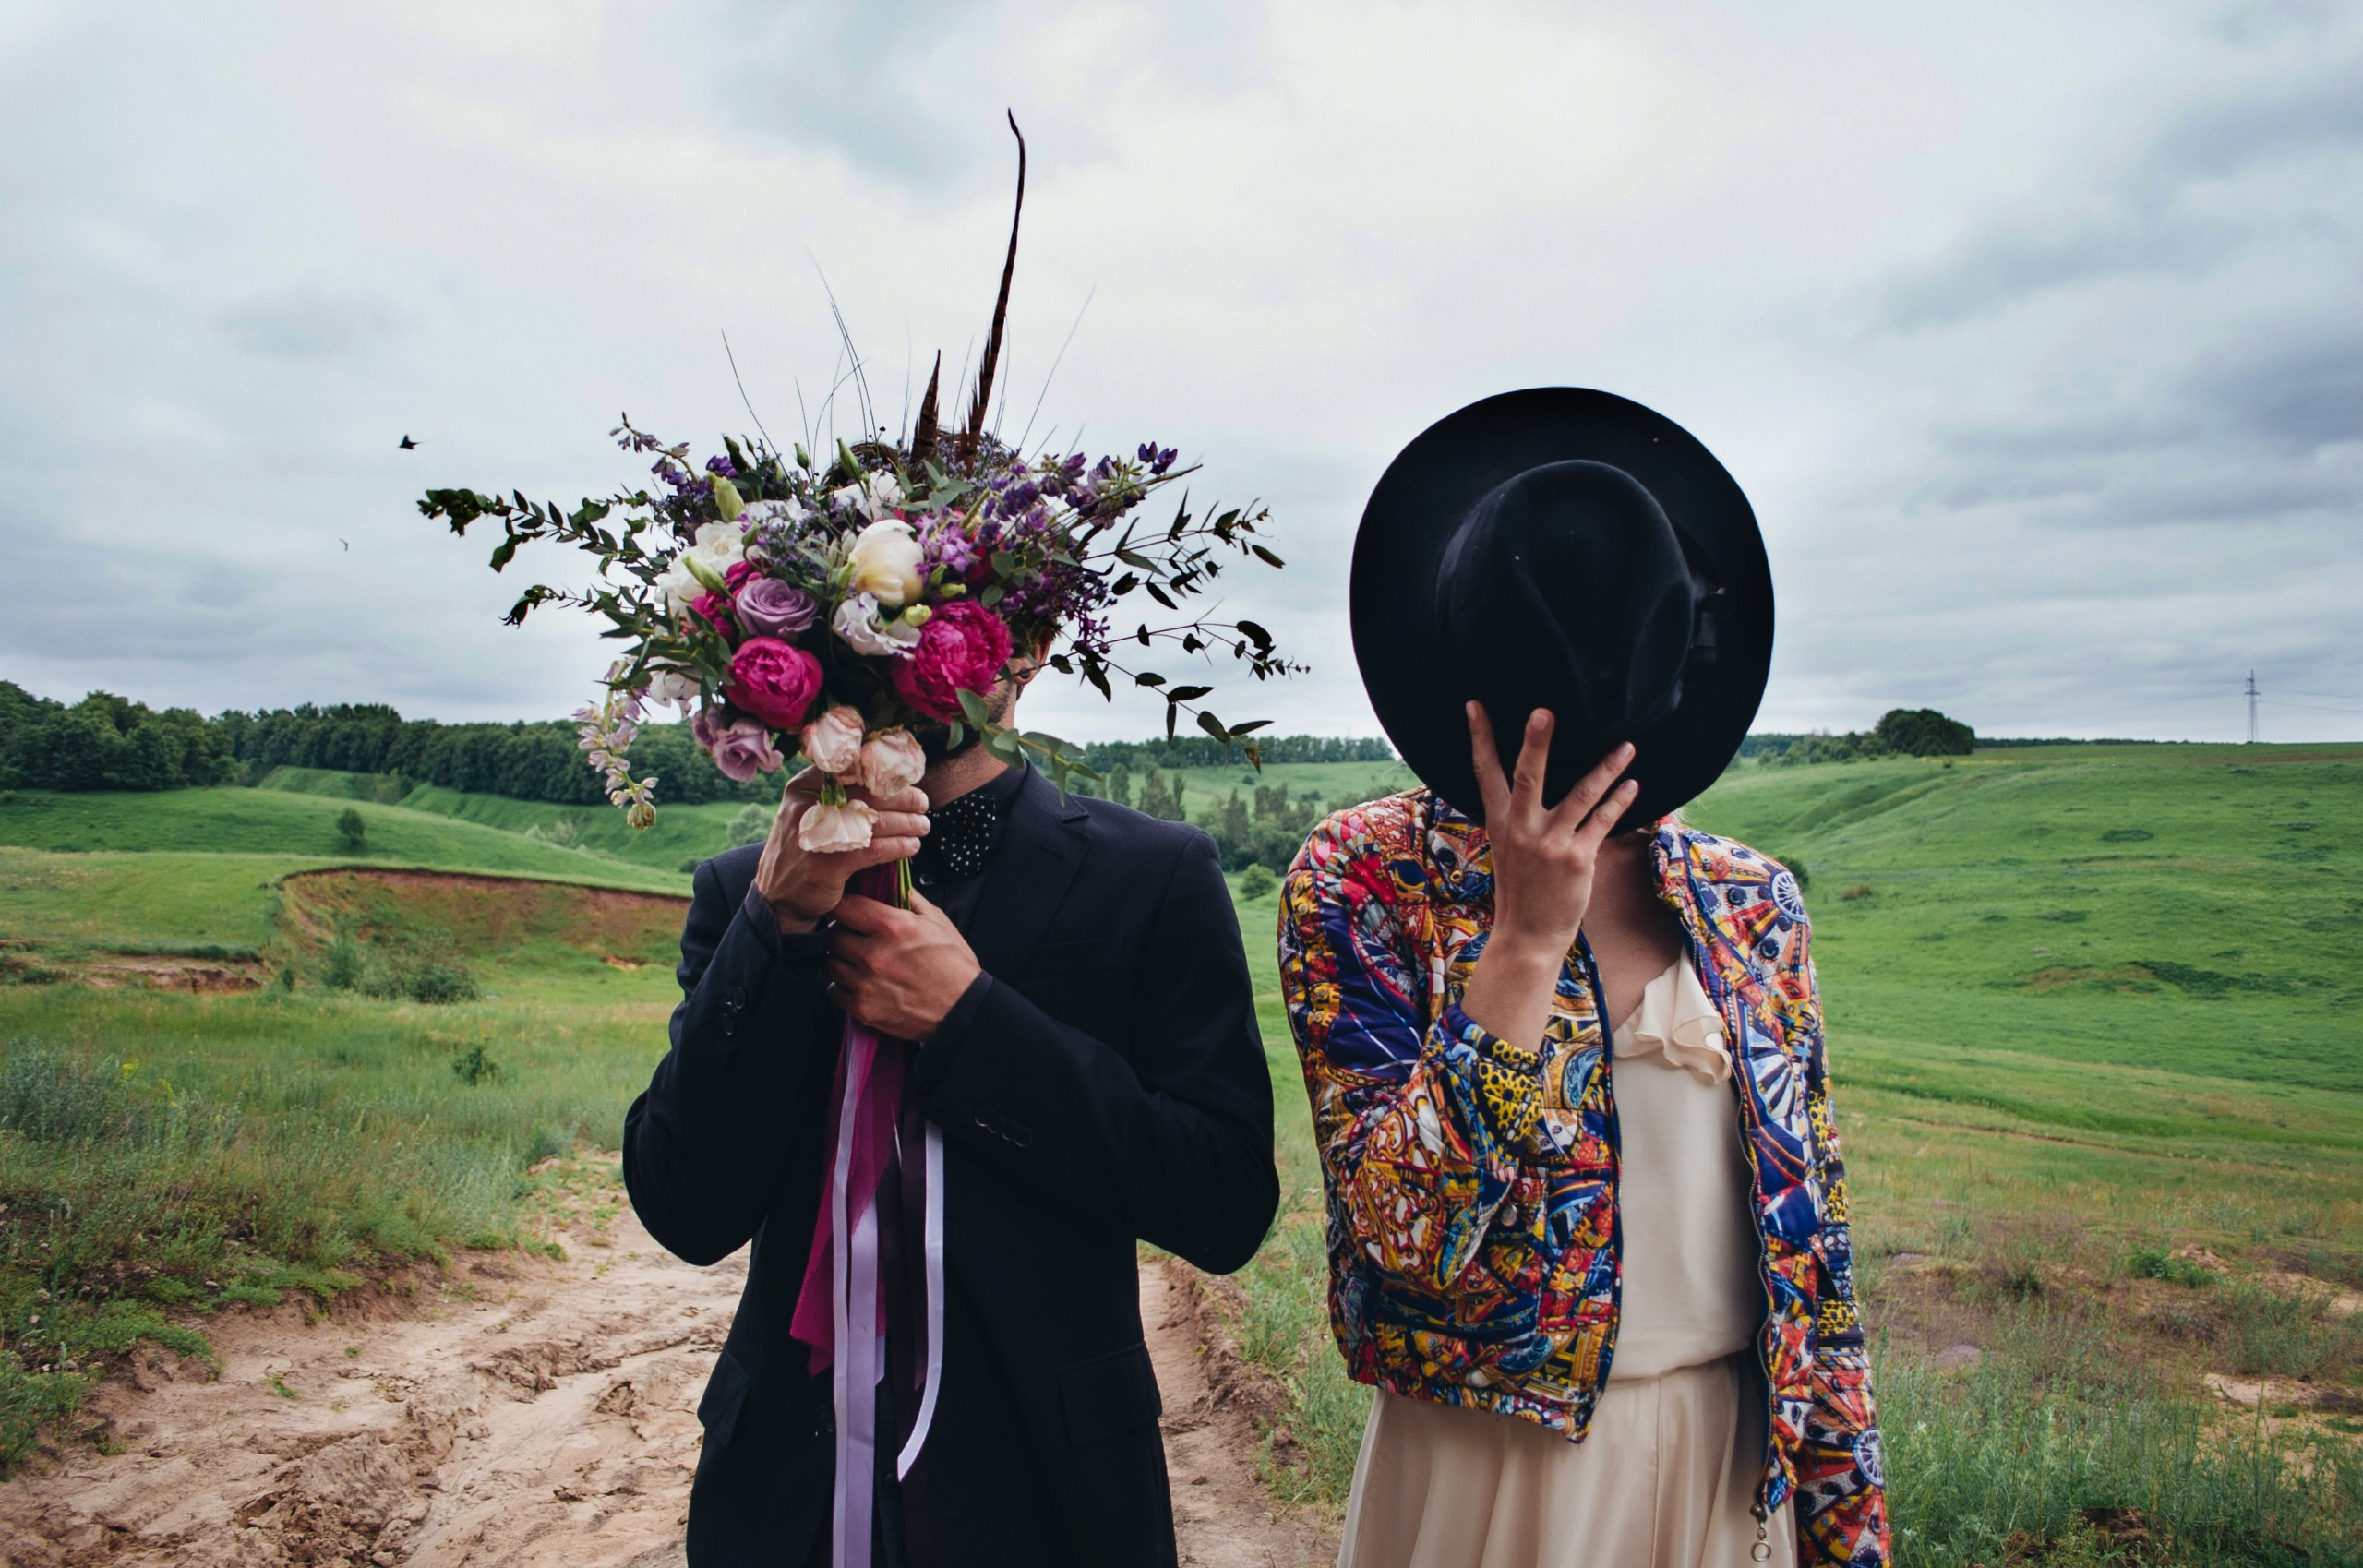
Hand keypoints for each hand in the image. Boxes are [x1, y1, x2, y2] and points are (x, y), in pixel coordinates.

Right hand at [754, 769, 930, 933]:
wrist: (777, 897)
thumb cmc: (804, 850)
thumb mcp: (808, 813)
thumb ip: (838, 796)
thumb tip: (890, 782)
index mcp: (803, 787)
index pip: (853, 769)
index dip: (886, 772)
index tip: (907, 778)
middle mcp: (807, 805)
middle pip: (870, 792)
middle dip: (904, 797)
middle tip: (922, 803)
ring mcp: (816, 835)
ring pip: (877, 821)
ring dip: (908, 823)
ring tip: (922, 826)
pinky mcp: (827, 865)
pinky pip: (875, 850)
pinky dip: (899, 846)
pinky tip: (911, 846)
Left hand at [824, 890, 981, 1041]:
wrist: (963, 1010)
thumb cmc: (954, 966)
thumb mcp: (938, 922)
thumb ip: (909, 899)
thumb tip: (890, 882)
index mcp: (893, 927)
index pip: (845, 906)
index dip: (844, 905)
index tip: (849, 910)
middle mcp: (875, 954)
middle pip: (832, 935)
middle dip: (842, 932)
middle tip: (854, 936)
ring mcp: (866, 983)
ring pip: (831, 963)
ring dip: (841, 959)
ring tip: (858, 960)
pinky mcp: (864, 1009)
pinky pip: (835, 991)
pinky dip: (843, 986)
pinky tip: (859, 982)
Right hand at [1458, 704, 1637, 1051]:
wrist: (1528, 934)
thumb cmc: (1522, 887)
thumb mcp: (1509, 846)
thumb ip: (1517, 815)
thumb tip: (1529, 780)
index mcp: (1500, 821)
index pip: (1485, 772)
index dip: (1479, 737)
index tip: (1474, 704)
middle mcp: (1521, 828)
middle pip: (1527, 776)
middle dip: (1536, 742)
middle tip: (1543, 711)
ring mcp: (1550, 843)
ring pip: (1581, 795)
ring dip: (1607, 768)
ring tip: (1627, 746)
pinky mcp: (1577, 858)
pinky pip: (1603, 821)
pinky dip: (1620, 801)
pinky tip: (1633, 785)